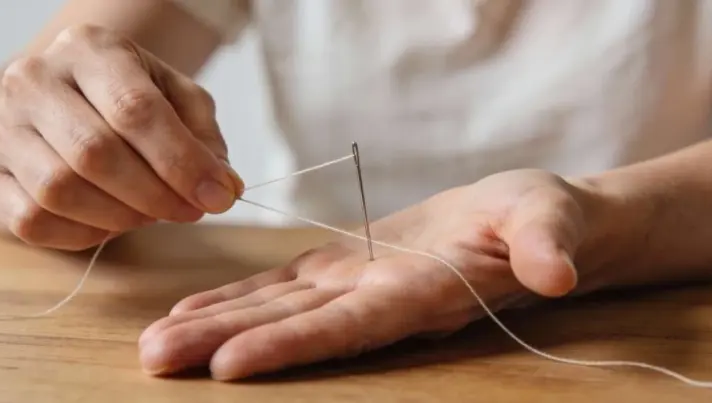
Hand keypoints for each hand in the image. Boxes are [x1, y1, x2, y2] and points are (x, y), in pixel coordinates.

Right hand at [0, 25, 242, 250]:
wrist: (62, 100)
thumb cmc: (127, 100)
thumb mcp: (175, 99)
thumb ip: (203, 138)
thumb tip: (225, 187)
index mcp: (90, 50)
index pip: (136, 110)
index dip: (182, 162)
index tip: (219, 196)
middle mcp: (35, 81)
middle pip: (96, 153)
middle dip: (156, 195)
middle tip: (190, 211)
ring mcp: (2, 128)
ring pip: (60, 191)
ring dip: (121, 217)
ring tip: (151, 213)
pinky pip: (34, 221)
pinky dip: (84, 233)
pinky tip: (112, 223)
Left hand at [138, 169, 611, 379]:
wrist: (519, 221)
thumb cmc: (540, 219)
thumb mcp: (550, 217)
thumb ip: (547, 242)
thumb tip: (557, 271)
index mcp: (422, 293)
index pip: (350, 328)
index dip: (293, 347)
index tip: (229, 366)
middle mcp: (378, 301)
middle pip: (294, 328)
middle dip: (225, 344)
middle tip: (155, 361)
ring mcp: (355, 286)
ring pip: (277, 309)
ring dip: (215, 325)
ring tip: (155, 344)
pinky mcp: (344, 266)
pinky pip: (283, 285)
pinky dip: (238, 297)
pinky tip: (194, 309)